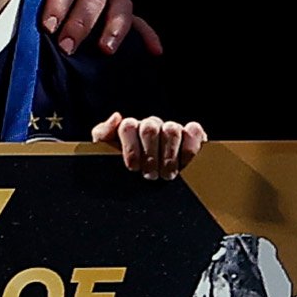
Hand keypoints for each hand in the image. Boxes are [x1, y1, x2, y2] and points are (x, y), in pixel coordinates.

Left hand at [32, 0, 159, 57]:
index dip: (58, 2)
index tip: (47, 25)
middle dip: (80, 21)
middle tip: (66, 44)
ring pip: (118, 2)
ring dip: (113, 26)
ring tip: (104, 49)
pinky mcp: (117, 7)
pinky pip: (137, 19)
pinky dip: (146, 34)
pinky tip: (154, 51)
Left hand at [90, 113, 205, 178]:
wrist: (147, 179)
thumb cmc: (125, 167)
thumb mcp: (106, 153)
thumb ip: (103, 134)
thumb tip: (117, 117)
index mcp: (130, 127)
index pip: (128, 127)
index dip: (131, 148)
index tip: (133, 168)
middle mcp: (151, 125)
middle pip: (150, 129)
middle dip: (150, 156)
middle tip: (151, 175)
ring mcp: (172, 128)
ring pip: (172, 130)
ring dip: (169, 156)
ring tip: (167, 174)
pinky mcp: (192, 134)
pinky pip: (194, 131)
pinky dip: (191, 145)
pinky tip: (185, 162)